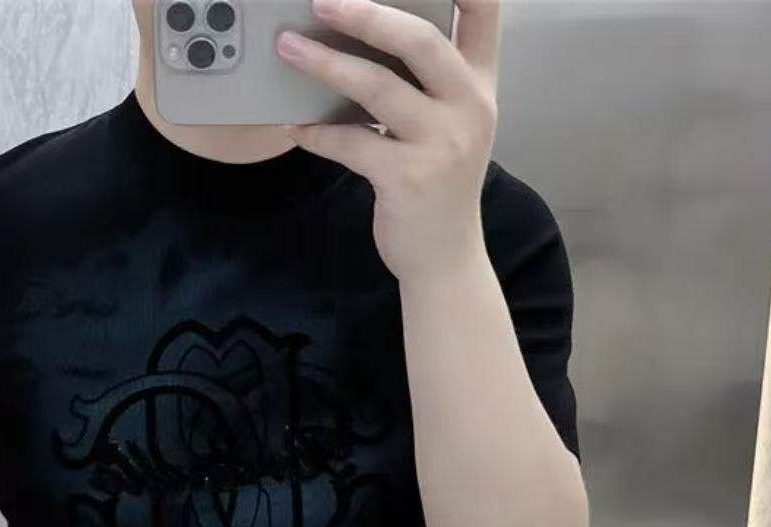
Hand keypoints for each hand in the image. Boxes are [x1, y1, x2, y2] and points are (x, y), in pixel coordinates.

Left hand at [276, 0, 499, 283]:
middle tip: (321, 1)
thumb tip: (357, 38)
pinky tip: (293, 127)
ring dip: (325, 65)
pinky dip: (317, 133)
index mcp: (480, 85)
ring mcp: (441, 144)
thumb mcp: (447, 125)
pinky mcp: (408, 180)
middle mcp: (468, 108)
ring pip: (377, 88)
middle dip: (365, 14)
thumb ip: (422, 83)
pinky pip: (352, 143)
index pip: (482, 13)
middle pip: (419, 40)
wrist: (444, 256)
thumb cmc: (437, 183)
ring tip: (287, 48)